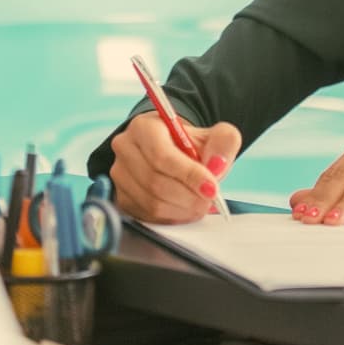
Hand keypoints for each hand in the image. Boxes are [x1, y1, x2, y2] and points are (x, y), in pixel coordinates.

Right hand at [109, 111, 240, 223]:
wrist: (174, 152)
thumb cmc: (191, 144)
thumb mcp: (214, 136)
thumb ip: (224, 142)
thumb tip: (217, 164)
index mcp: (144, 127)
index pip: (162, 155)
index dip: (189, 175)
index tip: (212, 188)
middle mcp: (125, 148)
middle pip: (156, 182)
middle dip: (189, 196)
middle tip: (210, 200)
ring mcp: (120, 175)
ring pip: (152, 202)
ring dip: (183, 209)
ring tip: (201, 204)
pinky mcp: (122, 197)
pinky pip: (147, 216)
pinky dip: (172, 217)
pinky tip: (186, 208)